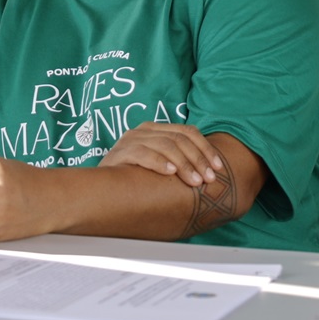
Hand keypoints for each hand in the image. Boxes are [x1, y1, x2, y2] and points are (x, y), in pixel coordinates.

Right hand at [99, 122, 223, 187]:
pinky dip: (159, 162)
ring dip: (184, 164)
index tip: (218, 168)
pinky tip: (170, 173)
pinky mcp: (119, 153)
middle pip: (179, 139)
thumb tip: (211, 173)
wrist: (100, 190)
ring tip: (195, 181)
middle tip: (209, 179)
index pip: (188, 132)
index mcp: (156, 129)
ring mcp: (130, 140)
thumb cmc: (135, 180)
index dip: (206, 149)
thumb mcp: (160, 167)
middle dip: (198, 159)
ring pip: (165, 145)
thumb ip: (178, 163)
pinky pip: (142, 153)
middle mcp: (144, 130)